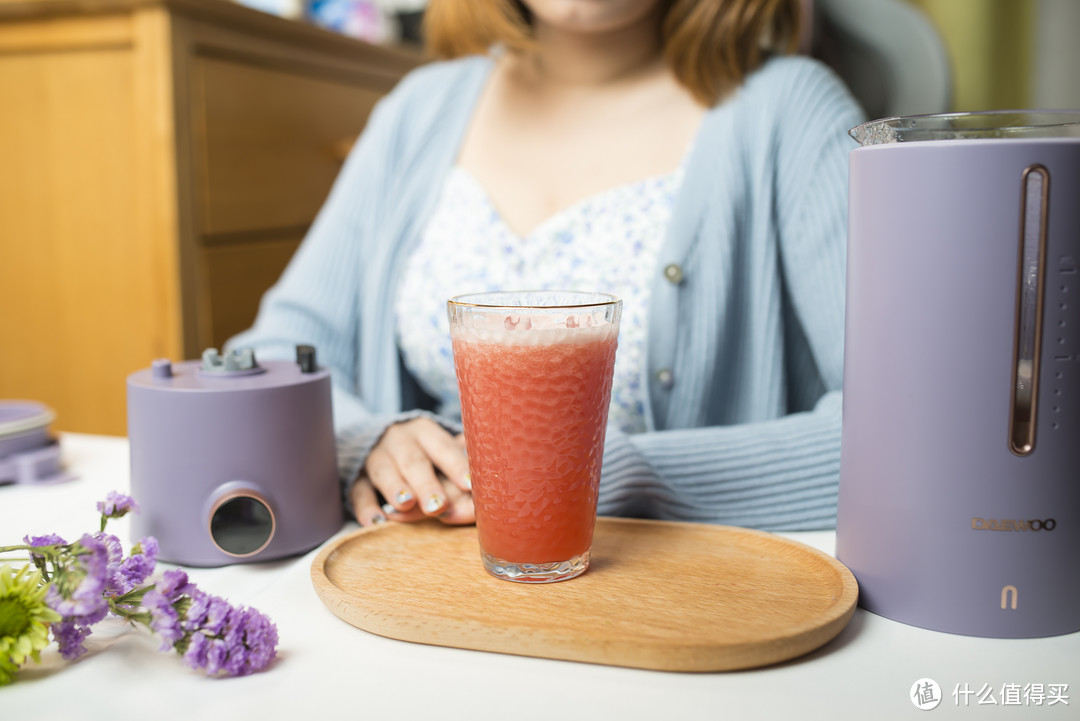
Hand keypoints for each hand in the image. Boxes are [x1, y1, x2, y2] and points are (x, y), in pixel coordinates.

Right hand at [350, 417, 472, 526]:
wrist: (376, 438)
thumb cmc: (424, 451)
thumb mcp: (442, 449)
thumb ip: (462, 464)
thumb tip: (486, 486)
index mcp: (425, 432)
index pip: (443, 447)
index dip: (457, 465)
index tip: (470, 485)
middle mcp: (399, 440)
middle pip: (414, 461)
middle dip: (427, 483)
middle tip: (439, 505)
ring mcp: (375, 458)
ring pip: (385, 471)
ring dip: (396, 488)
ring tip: (406, 504)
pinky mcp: (357, 477)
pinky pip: (359, 491)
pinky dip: (366, 507)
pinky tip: (375, 522)